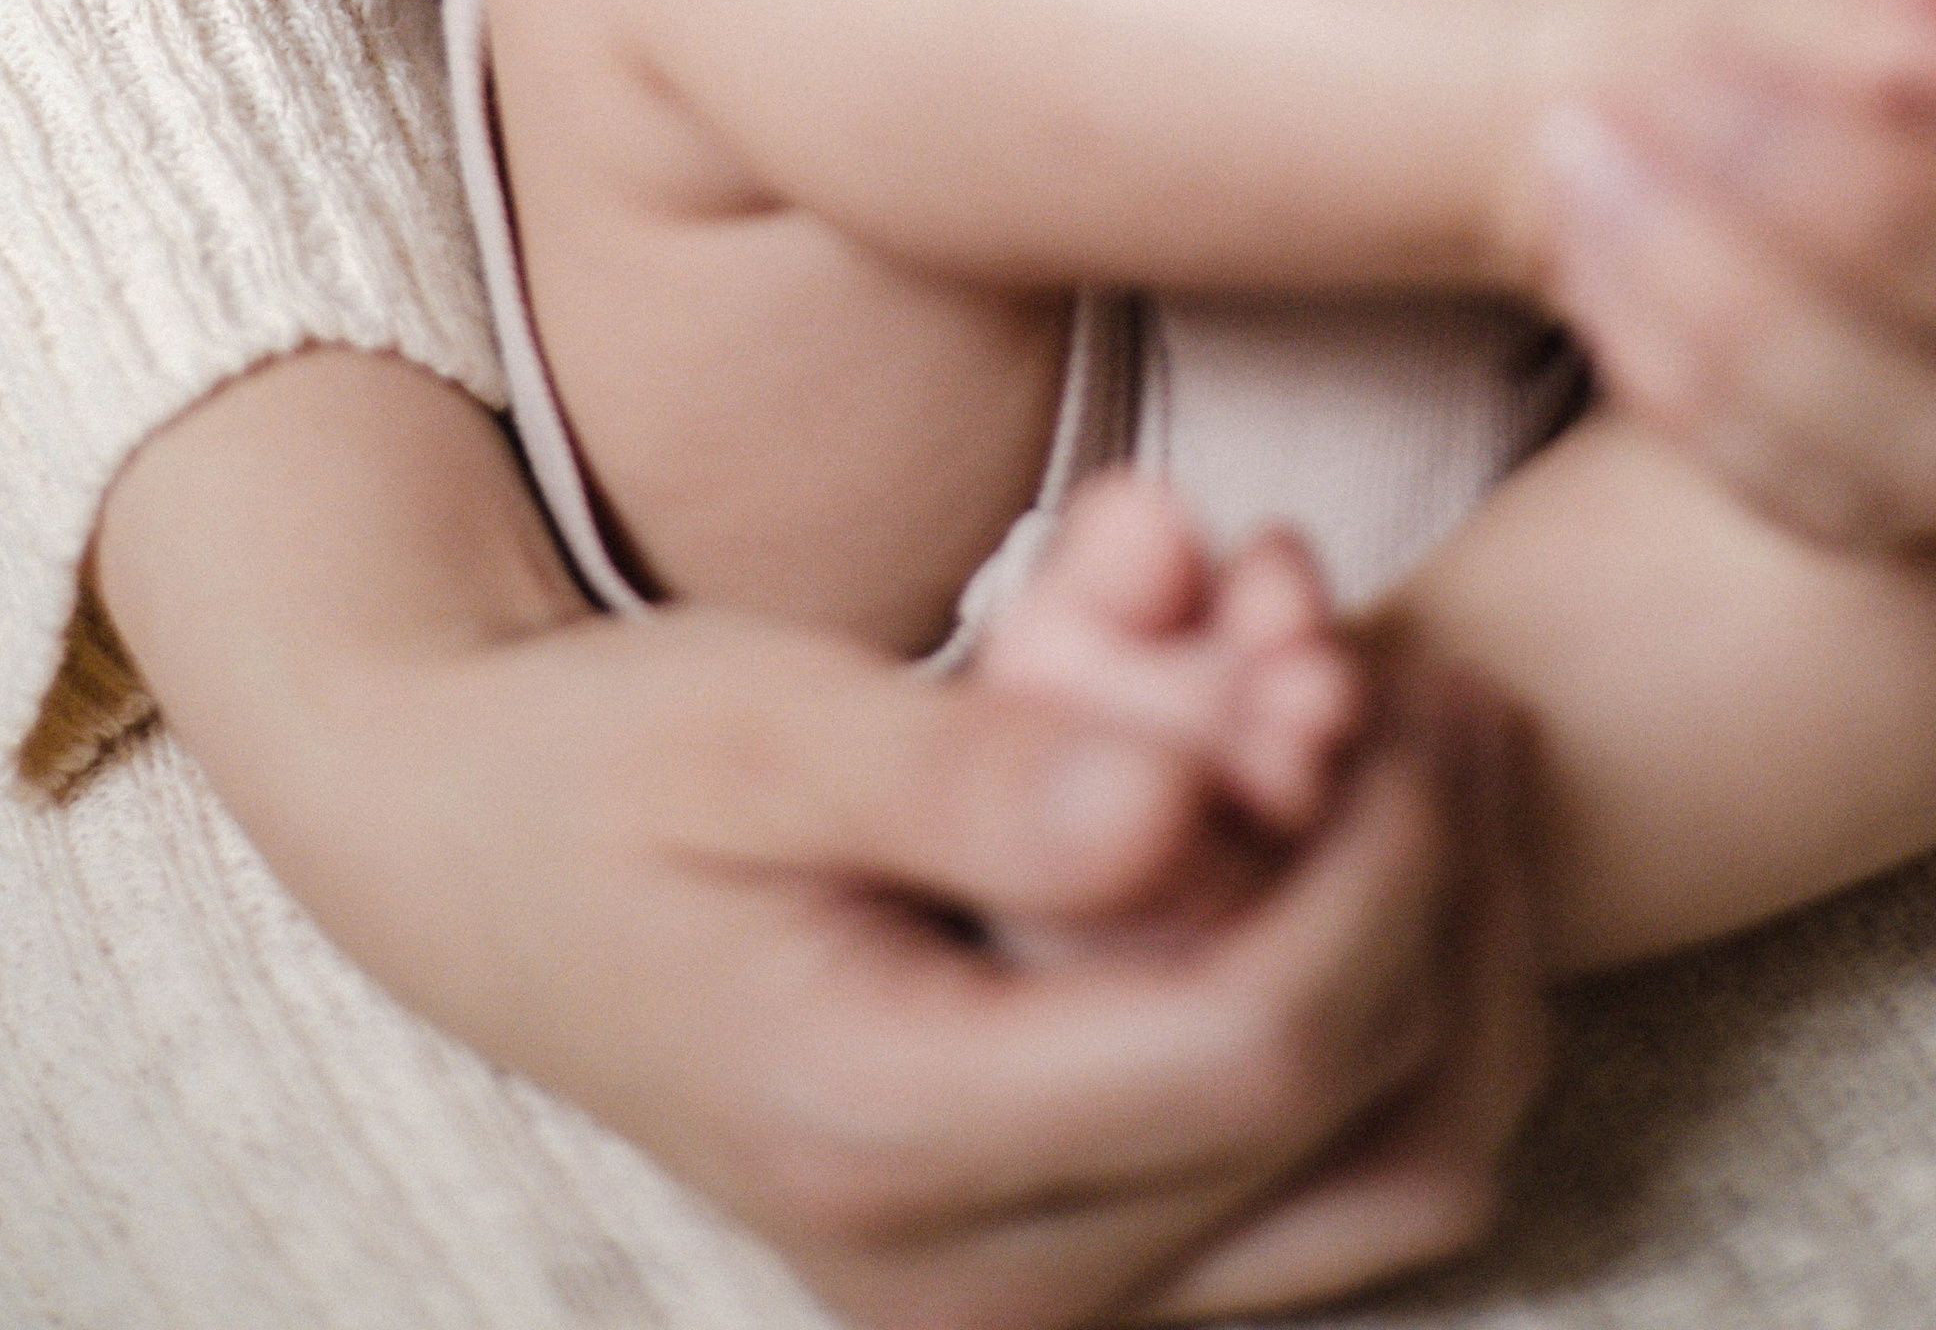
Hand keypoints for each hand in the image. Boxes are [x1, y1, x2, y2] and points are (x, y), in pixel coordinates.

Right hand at [99, 349, 1544, 1329]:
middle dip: (1441, 893)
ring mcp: (1021, 1297)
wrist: (483, 861)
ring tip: (1438, 738)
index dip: (1378, 860)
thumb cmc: (613, 758)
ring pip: (1384, 1187)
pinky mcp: (1063, 1256)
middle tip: (1448, 681)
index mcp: (882, 1136)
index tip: (1398, 669)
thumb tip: (1177, 801)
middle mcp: (968, 1282)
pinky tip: (1368, 826)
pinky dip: (1389, 1015)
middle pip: (1356, 1132)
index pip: (1255, 1044)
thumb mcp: (762, 723)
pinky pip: (1321, 1182)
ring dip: (1452, 967)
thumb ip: (970, 773)